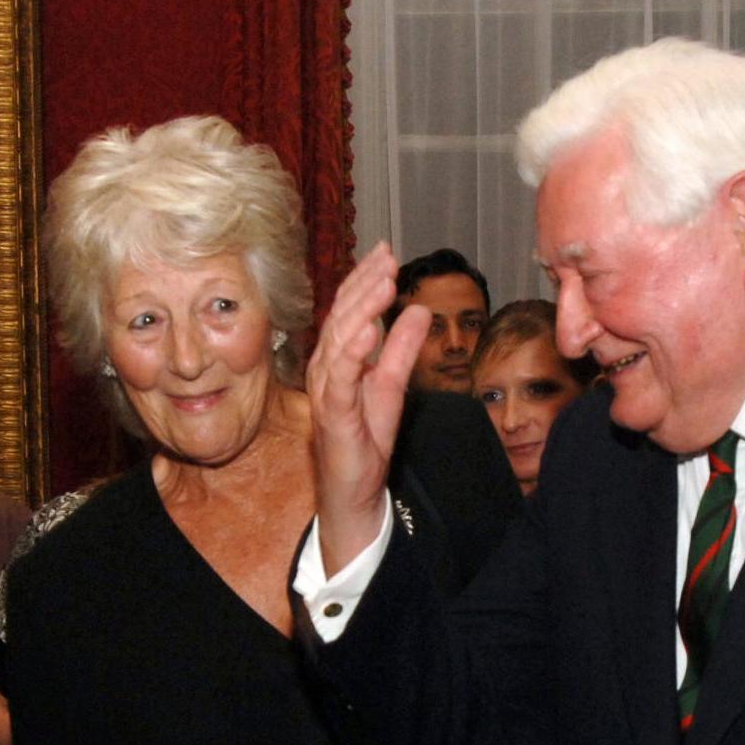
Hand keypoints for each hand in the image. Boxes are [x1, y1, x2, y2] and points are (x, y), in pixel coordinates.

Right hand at [308, 242, 430, 573]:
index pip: (348, 310)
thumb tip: (419, 310)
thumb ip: (401, 350)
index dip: (365, 279)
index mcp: (338, 359)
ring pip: (339, 340)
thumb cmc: (366, 441)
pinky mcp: (333, 415)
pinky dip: (353, 352)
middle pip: (342, 316)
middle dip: (365, 284)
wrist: (355, 492)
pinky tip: (368, 331)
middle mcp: (325, 369)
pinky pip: (340, 379)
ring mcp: (326, 391)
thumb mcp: (392, 387)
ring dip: (362, 309)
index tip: (386, 252)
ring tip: (384, 282)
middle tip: (388, 258)